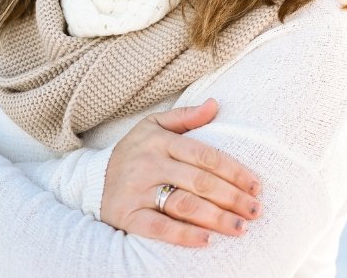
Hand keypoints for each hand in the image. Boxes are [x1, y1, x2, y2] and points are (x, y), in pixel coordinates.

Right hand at [102, 98, 261, 246]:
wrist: (91, 179)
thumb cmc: (134, 151)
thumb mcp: (153, 125)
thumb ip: (186, 116)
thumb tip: (215, 104)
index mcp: (160, 140)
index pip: (205, 155)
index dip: (234, 171)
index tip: (255, 186)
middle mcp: (150, 163)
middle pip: (199, 181)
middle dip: (232, 198)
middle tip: (256, 211)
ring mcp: (138, 190)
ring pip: (183, 205)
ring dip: (216, 218)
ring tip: (240, 228)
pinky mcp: (128, 215)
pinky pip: (159, 227)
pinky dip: (183, 235)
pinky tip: (206, 241)